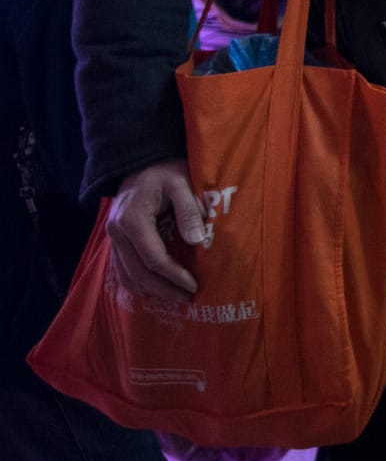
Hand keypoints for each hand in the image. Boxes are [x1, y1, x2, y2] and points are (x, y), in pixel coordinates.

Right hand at [106, 159, 203, 301]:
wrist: (140, 162)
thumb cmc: (164, 171)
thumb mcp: (181, 184)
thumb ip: (189, 211)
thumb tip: (197, 241)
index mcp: (133, 219)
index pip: (153, 258)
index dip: (173, 276)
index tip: (193, 285)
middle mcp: (117, 232)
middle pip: (138, 272)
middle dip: (163, 288)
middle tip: (186, 297)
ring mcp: (112, 238)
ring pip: (126, 275)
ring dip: (149, 290)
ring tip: (174, 296)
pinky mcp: (114, 240)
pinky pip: (120, 269)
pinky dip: (136, 282)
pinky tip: (155, 288)